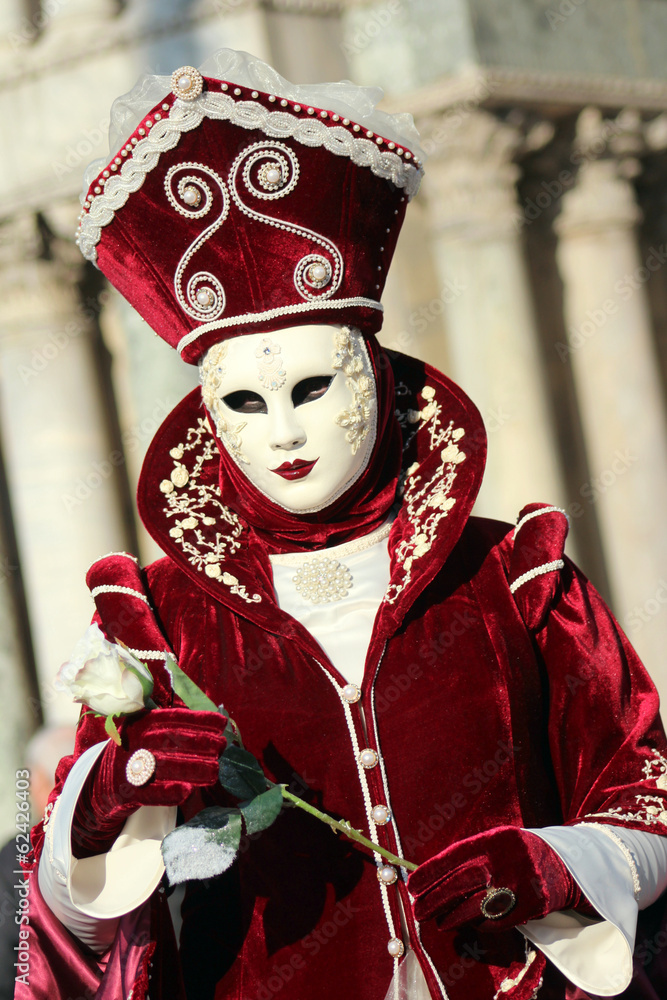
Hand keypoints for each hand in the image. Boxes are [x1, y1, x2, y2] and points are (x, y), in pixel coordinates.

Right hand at [73, 708, 226, 854]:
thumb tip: (211, 724)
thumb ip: (171, 728)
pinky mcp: (124, 792)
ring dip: (192, 768)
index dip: (198, 720)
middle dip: (200, 743)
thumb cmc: (132, 757)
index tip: (221, 723)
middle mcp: (134, 742)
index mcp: (141, 723)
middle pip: (171, 741)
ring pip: (164, 766)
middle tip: (222, 747)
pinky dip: (168, 792)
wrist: (96, 787)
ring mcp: (128, 767)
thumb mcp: (145, 735)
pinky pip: (149, 792)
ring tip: (215, 771)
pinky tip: (187, 792)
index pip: (173, 718)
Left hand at [407, 826, 578, 930]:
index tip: (412, 886)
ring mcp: (520, 885)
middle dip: (436, 899)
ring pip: (477, 906)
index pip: (455, 856)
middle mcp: (506, 860)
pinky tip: (466, 923)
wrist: (565, 864)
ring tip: (438, 921)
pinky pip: (496, 921)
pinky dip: (478, 924)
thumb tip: (431, 875)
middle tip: (418, 910)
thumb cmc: (517, 852)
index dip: (431, 873)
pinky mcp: (530, 907)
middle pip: (462, 883)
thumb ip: (470, 855)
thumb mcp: (496, 842)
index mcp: (494, 839)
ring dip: (453, 917)